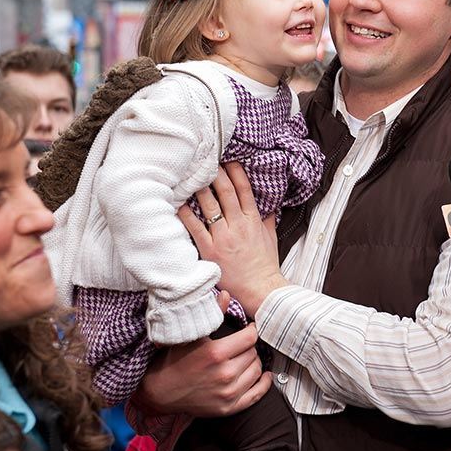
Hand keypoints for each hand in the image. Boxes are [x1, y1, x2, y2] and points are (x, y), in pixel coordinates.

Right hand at [136, 323, 271, 416]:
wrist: (161, 391)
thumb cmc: (176, 359)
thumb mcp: (191, 335)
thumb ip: (212, 314)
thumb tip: (227, 294)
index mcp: (216, 353)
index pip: (250, 337)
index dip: (250, 330)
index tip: (247, 328)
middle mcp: (225, 374)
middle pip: (254, 353)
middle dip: (249, 347)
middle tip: (241, 345)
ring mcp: (228, 394)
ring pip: (257, 371)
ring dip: (253, 363)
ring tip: (244, 358)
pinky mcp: (229, 408)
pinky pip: (257, 394)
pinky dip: (264, 384)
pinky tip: (264, 376)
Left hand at [177, 163, 287, 315]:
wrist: (260, 288)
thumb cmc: (265, 265)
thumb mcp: (271, 238)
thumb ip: (268, 219)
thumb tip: (270, 206)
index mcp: (253, 220)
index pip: (244, 190)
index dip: (236, 172)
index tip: (229, 161)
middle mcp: (238, 225)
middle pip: (226, 192)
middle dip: (216, 174)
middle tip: (207, 162)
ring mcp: (223, 237)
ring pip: (210, 206)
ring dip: (200, 189)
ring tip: (191, 176)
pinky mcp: (210, 250)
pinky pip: (195, 228)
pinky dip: (187, 215)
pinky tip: (179, 205)